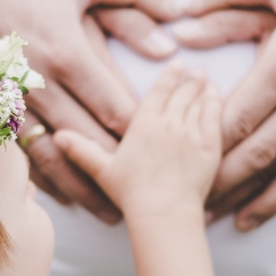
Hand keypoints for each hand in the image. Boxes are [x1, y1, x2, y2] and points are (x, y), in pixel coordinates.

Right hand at [0, 0, 180, 223]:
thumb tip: (172, 37)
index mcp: (66, 52)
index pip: (114, 107)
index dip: (141, 134)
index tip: (166, 153)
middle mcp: (39, 84)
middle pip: (88, 142)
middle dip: (119, 171)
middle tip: (148, 196)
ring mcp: (13, 100)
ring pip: (54, 157)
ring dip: (83, 188)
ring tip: (110, 212)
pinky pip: (23, 154)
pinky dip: (46, 178)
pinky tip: (66, 196)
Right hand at [53, 62, 222, 215]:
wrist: (163, 212)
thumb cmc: (131, 195)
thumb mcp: (102, 170)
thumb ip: (82, 150)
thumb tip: (58, 136)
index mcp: (143, 123)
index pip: (159, 92)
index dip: (169, 76)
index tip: (177, 63)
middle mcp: (168, 122)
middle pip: (181, 94)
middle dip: (189, 80)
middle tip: (195, 69)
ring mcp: (190, 133)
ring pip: (199, 102)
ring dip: (203, 89)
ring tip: (207, 79)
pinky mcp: (209, 147)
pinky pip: (215, 118)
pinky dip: (216, 104)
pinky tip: (218, 97)